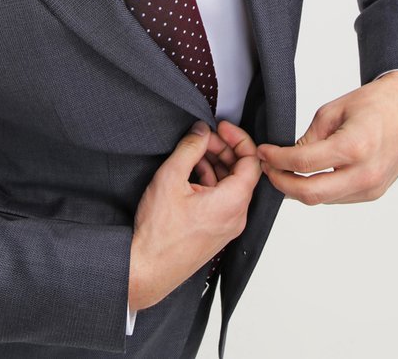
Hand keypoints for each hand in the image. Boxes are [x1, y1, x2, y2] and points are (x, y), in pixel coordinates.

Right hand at [128, 120, 261, 311]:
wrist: (146, 269)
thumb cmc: (158, 233)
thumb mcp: (171, 178)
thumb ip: (190, 148)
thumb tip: (201, 131)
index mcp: (232, 203)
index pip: (251, 161)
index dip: (238, 138)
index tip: (221, 127)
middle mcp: (235, 216)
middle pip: (242, 172)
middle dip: (224, 149)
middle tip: (203, 137)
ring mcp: (226, 226)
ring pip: (231, 185)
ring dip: (215, 164)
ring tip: (192, 153)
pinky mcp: (215, 232)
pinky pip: (222, 199)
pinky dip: (210, 180)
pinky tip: (190, 172)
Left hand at [257, 71, 397, 204]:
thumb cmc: (376, 103)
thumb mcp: (331, 112)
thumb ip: (308, 138)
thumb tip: (286, 157)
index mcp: (354, 147)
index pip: (303, 163)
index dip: (276, 159)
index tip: (263, 153)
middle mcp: (365, 173)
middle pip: (311, 193)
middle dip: (281, 183)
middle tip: (268, 168)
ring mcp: (371, 187)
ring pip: (323, 199)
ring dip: (298, 189)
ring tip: (283, 170)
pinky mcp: (374, 192)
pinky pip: (337, 198)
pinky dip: (318, 189)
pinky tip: (307, 175)